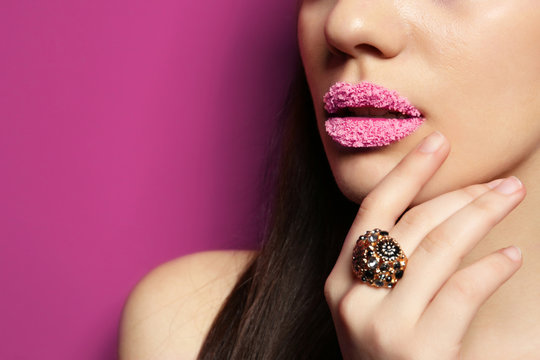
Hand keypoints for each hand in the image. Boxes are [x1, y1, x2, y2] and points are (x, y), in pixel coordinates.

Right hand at [324, 131, 524, 359]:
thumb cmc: (390, 356)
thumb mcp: (376, 308)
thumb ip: (391, 265)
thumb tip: (438, 210)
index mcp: (338, 282)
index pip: (370, 212)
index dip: (406, 173)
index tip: (438, 141)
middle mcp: (352, 298)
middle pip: (410, 226)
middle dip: (458, 194)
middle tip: (500, 181)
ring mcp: (381, 325)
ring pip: (437, 248)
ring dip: (480, 215)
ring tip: (510, 195)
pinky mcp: (417, 349)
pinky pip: (461, 290)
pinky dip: (491, 267)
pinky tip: (512, 254)